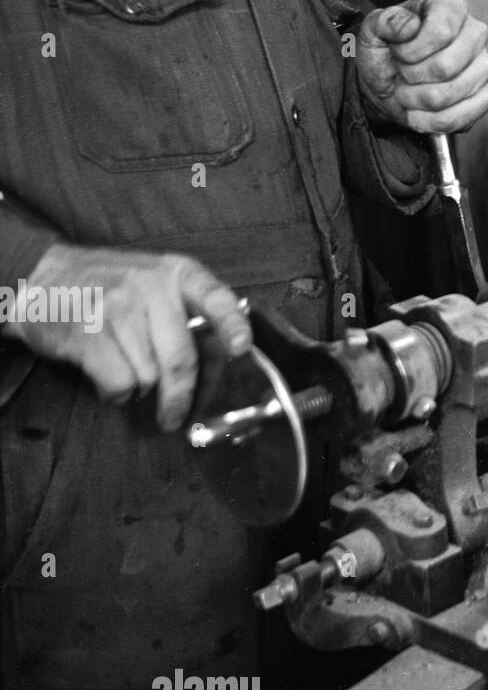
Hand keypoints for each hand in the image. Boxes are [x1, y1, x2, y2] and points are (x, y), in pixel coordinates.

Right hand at [0, 244, 250, 431]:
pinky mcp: (88, 333)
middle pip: (181, 358)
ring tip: (127, 372)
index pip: (215, 297)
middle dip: (180, 397)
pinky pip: (119, 383)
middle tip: (174, 416)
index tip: (241, 348)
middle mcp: (151, 286)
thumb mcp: (154, 280)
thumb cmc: (109, 287)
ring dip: (141, 388)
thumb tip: (223, 355)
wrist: (43, 279)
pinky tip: (108, 378)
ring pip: (150, 376)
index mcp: (176, 273)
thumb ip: (187, 308)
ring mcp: (117, 308)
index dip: (232, 325)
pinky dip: (117, 393)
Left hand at [356, 0, 487, 134]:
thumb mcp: (372, 29)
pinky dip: (429, 121)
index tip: (397, 51)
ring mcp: (483, 67)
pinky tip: (419, 110)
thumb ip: (385, 21)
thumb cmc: (385, 50)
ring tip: (408, 89)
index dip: (410, 50)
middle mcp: (476, 33)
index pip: (441, 32)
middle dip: (411, 76)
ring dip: (415, 99)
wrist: (387, 81)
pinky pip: (459, 118)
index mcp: (452, 6)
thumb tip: (409, 26)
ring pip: (448, 95)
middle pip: (445, 67)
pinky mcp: (484, 99)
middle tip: (402, 71)